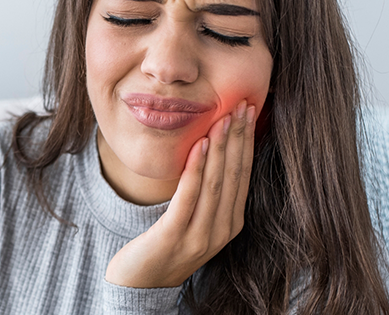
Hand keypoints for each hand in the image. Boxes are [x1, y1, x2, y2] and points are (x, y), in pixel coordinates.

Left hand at [105, 100, 256, 287]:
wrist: (140, 285)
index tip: (249, 110)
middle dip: (239, 138)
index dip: (247, 142)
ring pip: (216, 184)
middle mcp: (220, 231)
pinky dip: (196, 169)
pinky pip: (188, 197)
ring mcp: (199, 237)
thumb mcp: (194, 218)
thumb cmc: (165, 245)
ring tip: (223, 117)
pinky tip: (200, 144)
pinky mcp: (173, 237)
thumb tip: (216, 149)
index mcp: (230, 224)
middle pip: (234, 176)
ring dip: (221, 147)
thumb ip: (207, 192)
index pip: (243, 175)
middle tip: (242, 104)